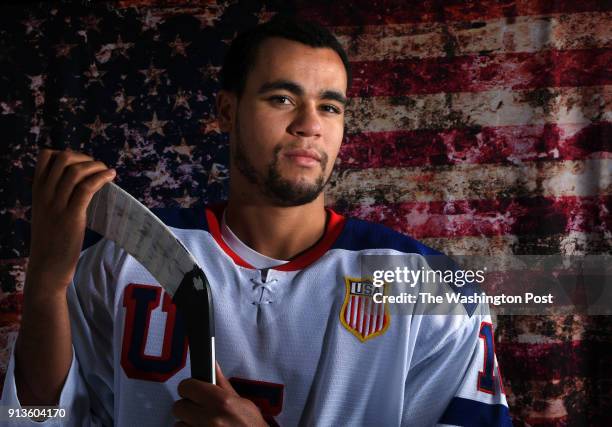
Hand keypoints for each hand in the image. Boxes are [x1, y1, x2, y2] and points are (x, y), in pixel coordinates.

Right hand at [26, 148, 115, 293]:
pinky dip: (101, 178)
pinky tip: (111, 177)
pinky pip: (86, 188)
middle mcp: (44, 194)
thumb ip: (55, 195)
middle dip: (84, 158)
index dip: (68, 154)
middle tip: (98, 167)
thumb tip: (79, 182)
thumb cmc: (51, 240)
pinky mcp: (71, 215)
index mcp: (37, 191)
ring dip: (96, 166)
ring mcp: (56, 204)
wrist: (46, 266)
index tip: (83, 162)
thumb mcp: (47, 212)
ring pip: (76, 171)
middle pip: (63, 159)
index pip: (46, 156)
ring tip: (108, 171)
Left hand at [173, 363, 267, 426]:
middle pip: (178, 407)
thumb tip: (213, 365)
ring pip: (179, 424)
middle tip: (198, 409)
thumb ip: (222, 384)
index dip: (189, 387)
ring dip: (188, 423)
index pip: (187, 387)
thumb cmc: (251, 425)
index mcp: (221, 402)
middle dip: (187, 406)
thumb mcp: (242, 402)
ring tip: (203, 423)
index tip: (192, 390)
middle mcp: (210, 419)